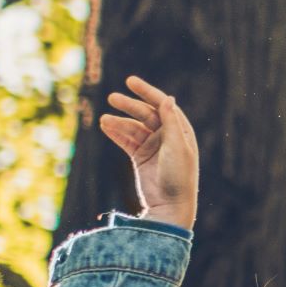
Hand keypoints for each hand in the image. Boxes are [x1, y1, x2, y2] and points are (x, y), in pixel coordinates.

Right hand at [98, 75, 199, 230]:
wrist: (170, 205)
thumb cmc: (179, 176)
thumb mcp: (177, 147)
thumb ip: (171, 122)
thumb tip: (167, 98)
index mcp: (181, 131)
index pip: (163, 105)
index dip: (147, 92)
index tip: (130, 81)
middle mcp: (167, 136)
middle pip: (146, 114)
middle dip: (129, 105)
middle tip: (112, 98)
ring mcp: (153, 146)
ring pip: (133, 127)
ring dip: (119, 122)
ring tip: (104, 119)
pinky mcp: (140, 157)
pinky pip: (126, 140)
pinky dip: (115, 133)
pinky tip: (104, 126)